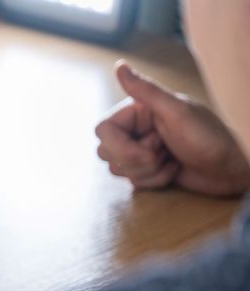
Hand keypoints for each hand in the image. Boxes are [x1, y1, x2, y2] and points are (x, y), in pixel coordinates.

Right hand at [95, 61, 249, 195]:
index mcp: (140, 111)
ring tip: (172, 159)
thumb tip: (119, 66)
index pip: (103, 130)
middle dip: (135, 160)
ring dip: (148, 171)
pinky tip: (175, 169)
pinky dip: (155, 180)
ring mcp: (141, 150)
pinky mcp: (148, 169)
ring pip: (118, 169)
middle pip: (106, 152)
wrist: (231, 168)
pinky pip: (133, 182)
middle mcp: (137, 129)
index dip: (119, 145)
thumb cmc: (210, 138)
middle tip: (163, 151)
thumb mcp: (177, 112)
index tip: (147, 147)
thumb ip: (146, 91)